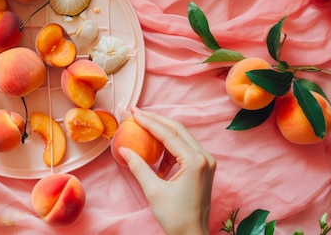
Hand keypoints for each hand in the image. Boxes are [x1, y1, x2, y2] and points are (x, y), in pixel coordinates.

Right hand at [119, 109, 215, 234]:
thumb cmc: (175, 217)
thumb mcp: (153, 191)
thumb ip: (139, 167)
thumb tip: (123, 149)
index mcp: (195, 161)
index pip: (169, 134)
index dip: (149, 122)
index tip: (134, 113)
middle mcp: (204, 157)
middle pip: (178, 129)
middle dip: (156, 120)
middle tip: (136, 112)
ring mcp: (206, 162)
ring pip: (182, 137)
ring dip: (162, 130)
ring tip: (142, 125)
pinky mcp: (203, 168)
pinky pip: (184, 148)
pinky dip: (168, 145)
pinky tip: (154, 150)